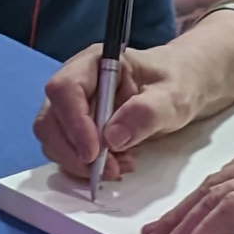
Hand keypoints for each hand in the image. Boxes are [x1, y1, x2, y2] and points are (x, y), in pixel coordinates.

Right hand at [36, 41, 216, 183]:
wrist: (183, 86)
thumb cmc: (178, 81)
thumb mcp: (174, 95)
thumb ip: (147, 112)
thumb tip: (113, 137)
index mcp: (94, 63)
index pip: (64, 89)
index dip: (73, 123)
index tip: (94, 153)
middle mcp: (76, 83)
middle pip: (50, 120)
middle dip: (73, 152)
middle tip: (108, 170)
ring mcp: (73, 107)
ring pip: (53, 140)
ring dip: (79, 163)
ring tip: (119, 166)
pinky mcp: (78, 129)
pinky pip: (67, 153)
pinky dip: (86, 167)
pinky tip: (116, 165)